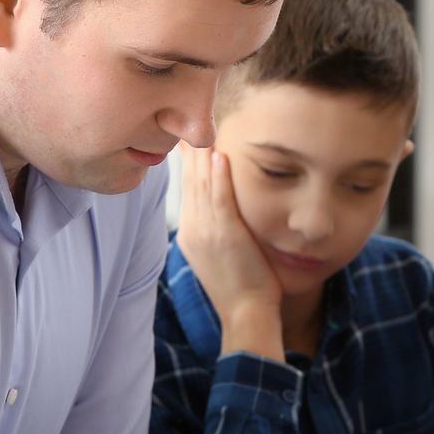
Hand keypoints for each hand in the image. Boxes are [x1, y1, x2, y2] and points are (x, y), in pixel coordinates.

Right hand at [174, 143, 283, 360]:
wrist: (246, 314)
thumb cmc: (242, 287)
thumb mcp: (221, 255)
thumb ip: (217, 229)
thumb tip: (222, 210)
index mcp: (191, 234)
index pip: (187, 188)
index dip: (187, 161)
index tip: (187, 137)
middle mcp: (194, 230)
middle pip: (189, 181)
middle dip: (189, 150)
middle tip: (187, 120)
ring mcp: (207, 232)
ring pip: (201, 185)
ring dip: (201, 153)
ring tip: (201, 125)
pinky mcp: (225, 235)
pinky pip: (219, 198)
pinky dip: (218, 175)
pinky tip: (218, 153)